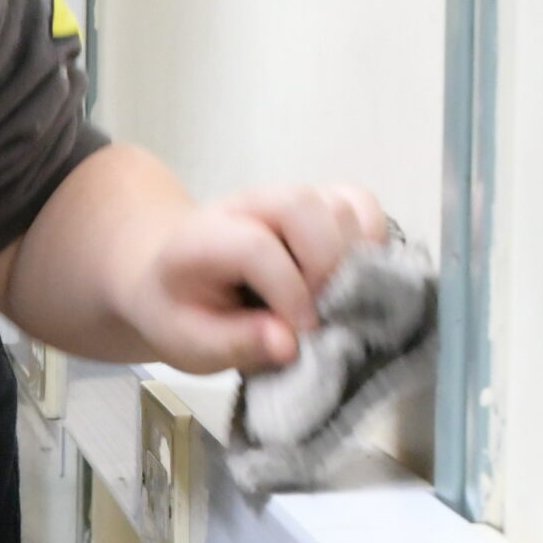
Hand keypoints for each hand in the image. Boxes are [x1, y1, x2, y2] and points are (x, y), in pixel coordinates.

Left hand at [123, 183, 386, 373]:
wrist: (172, 276)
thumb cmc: (182, 311)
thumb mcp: (189, 342)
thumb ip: (236, 344)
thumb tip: (289, 344)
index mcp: (203, 238)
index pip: (256, 246)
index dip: (289, 291)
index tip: (301, 333)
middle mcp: (246, 205)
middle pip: (302, 206)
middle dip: (324, 265)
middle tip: (321, 312)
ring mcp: (285, 198)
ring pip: (338, 203)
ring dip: (351, 255)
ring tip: (334, 298)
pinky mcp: (317, 203)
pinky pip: (360, 203)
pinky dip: (371, 238)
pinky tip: (353, 275)